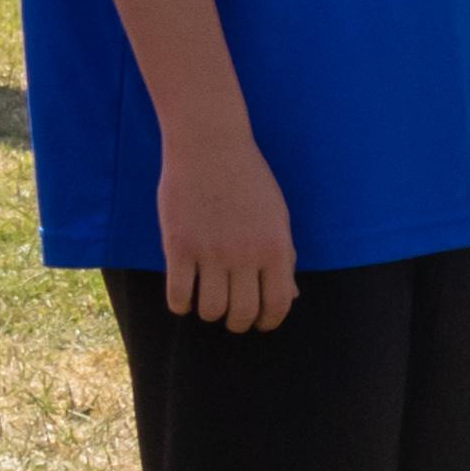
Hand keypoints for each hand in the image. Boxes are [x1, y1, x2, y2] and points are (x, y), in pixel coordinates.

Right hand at [152, 118, 296, 333]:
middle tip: (232, 318)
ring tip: (208, 304)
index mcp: (276, 248)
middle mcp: (245, 255)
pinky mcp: (179, 246)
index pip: (279, 303)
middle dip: (238, 323)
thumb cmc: (249, 180)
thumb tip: (291, 295)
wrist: (210, 147)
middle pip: (242, 313)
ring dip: (209, 313)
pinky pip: (178, 295)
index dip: (269, 321)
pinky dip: (181, 305)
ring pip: (210, 309)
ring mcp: (211, 252)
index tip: (261, 323)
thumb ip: (283, 257)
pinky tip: (184, 298)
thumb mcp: (277, 217)